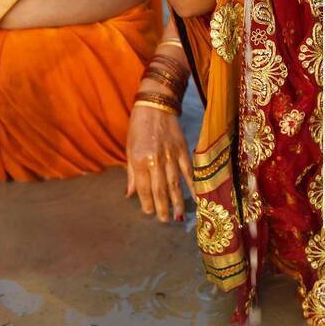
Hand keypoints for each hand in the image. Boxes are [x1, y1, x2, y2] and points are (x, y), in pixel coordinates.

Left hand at [126, 99, 193, 222]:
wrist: (155, 104)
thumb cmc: (138, 126)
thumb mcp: (129, 149)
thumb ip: (131, 173)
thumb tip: (130, 194)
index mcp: (140, 160)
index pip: (144, 188)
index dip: (147, 203)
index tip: (149, 213)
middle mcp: (156, 160)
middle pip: (160, 190)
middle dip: (163, 207)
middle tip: (165, 220)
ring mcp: (171, 155)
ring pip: (175, 183)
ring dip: (177, 201)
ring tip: (178, 216)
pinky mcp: (183, 149)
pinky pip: (188, 171)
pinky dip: (191, 184)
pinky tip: (195, 195)